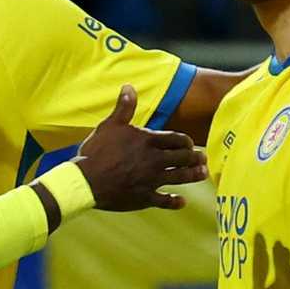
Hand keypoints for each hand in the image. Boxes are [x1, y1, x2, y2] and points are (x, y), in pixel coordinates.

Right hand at [73, 85, 207, 211]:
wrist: (86, 180)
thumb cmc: (96, 152)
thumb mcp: (110, 125)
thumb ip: (124, 107)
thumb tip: (129, 86)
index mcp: (147, 141)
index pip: (176, 139)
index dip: (186, 141)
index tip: (190, 143)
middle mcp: (154, 160)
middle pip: (183, 157)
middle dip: (195, 157)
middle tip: (203, 158)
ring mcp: (151, 180)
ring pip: (180, 177)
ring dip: (194, 175)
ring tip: (202, 174)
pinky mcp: (144, 197)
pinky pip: (165, 201)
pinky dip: (175, 202)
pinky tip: (182, 201)